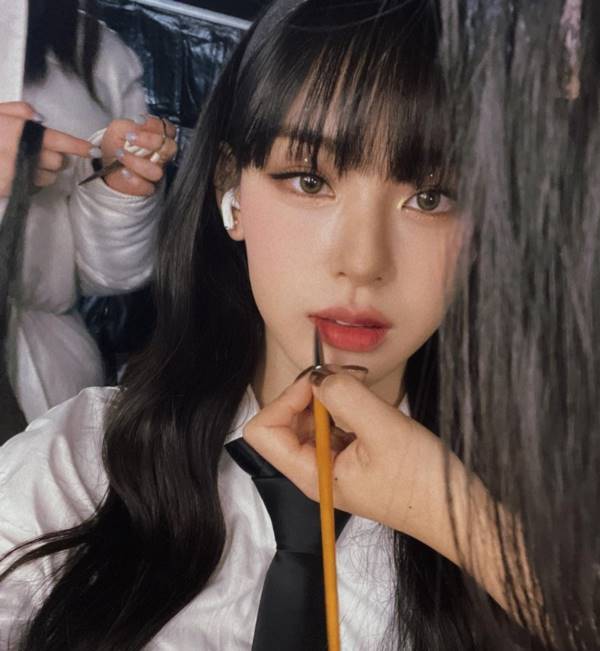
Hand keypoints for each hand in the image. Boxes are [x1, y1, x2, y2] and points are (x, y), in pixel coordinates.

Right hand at [0, 102, 96, 197]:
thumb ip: (19, 110)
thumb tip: (39, 118)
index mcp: (24, 133)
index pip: (61, 142)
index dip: (79, 147)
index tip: (93, 151)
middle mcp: (25, 155)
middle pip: (59, 163)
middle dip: (55, 158)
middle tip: (39, 151)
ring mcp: (19, 174)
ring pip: (48, 178)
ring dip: (43, 171)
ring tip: (24, 161)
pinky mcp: (12, 188)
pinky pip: (33, 187)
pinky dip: (30, 180)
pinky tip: (16, 172)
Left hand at [100, 115, 176, 195]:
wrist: (106, 165)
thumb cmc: (116, 144)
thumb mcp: (118, 128)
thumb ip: (130, 124)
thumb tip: (139, 124)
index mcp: (158, 138)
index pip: (168, 129)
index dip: (155, 125)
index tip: (138, 121)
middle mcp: (160, 155)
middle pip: (169, 148)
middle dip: (149, 141)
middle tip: (129, 137)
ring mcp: (156, 172)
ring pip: (156, 170)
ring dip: (136, 162)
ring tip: (120, 154)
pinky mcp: (148, 187)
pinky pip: (146, 186)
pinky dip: (133, 179)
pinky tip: (123, 171)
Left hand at [243, 372, 444, 537]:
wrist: (456, 510)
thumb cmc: (422, 482)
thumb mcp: (384, 430)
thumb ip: (346, 397)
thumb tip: (319, 374)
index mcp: (312, 474)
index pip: (263, 432)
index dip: (284, 400)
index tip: (319, 385)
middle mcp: (315, 469)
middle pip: (284, 420)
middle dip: (308, 392)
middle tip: (344, 376)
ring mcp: (333, 462)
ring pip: (309, 417)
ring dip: (329, 395)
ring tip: (360, 384)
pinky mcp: (351, 455)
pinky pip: (332, 421)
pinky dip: (344, 403)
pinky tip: (368, 399)